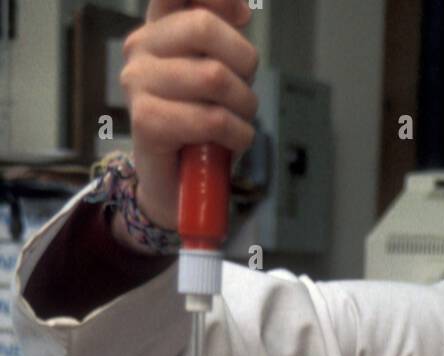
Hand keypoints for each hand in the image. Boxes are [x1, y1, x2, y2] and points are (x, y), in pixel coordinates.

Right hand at [120, 0, 259, 228]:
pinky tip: (232, 142)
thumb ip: (221, 36)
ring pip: (214, 76)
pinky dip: (236, 134)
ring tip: (238, 124)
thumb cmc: (201, 128)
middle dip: (242, 63)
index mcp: (157, 28)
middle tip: (244, 93)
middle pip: (204, 27)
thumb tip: (239, 10)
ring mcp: (138, 83)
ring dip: (243, 107)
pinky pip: (210, 118)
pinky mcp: (146, 121)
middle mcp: (141, 47)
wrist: (177, 188)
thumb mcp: (216, 73)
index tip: (242, 15)